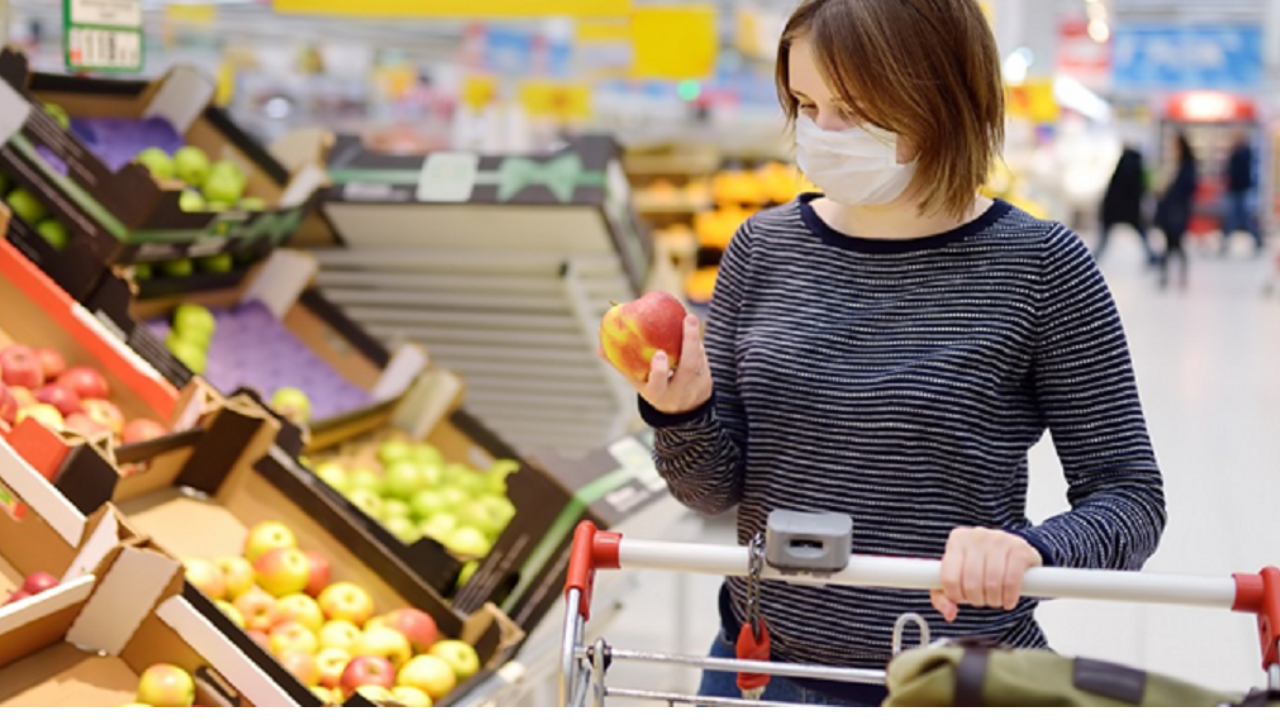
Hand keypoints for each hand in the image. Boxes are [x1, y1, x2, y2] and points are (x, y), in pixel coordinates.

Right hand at [598, 314, 712, 414]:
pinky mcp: (707, 381)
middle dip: (689, 342)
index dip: (659, 371)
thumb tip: (598, 347)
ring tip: (689, 320)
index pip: (658, 385)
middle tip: (688, 319)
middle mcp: (678, 392)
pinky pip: (704, 359)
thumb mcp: (638, 382)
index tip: (658, 354)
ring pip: (698, 360)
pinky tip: (692, 330)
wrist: (683, 411)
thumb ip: (620, 365)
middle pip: (687, 368)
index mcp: (657, 394)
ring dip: (694, 339)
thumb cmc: (654, 388)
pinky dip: (698, 344)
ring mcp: (695, 387)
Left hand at [930, 528, 1042, 622]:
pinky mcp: (1019, 548)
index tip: (964, 599)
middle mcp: (977, 536)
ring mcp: (999, 539)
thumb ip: (944, 597)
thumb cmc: (981, 566)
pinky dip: (1009, 597)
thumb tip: (949, 614)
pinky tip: (1008, 601)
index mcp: (957, 540)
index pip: (949, 578)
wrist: (1014, 552)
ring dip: (993, 600)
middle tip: (982, 600)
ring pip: (992, 583)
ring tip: (995, 600)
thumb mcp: (959, 576)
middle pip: (972, 582)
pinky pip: (1011, 580)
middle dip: (977, 599)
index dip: (956, 596)